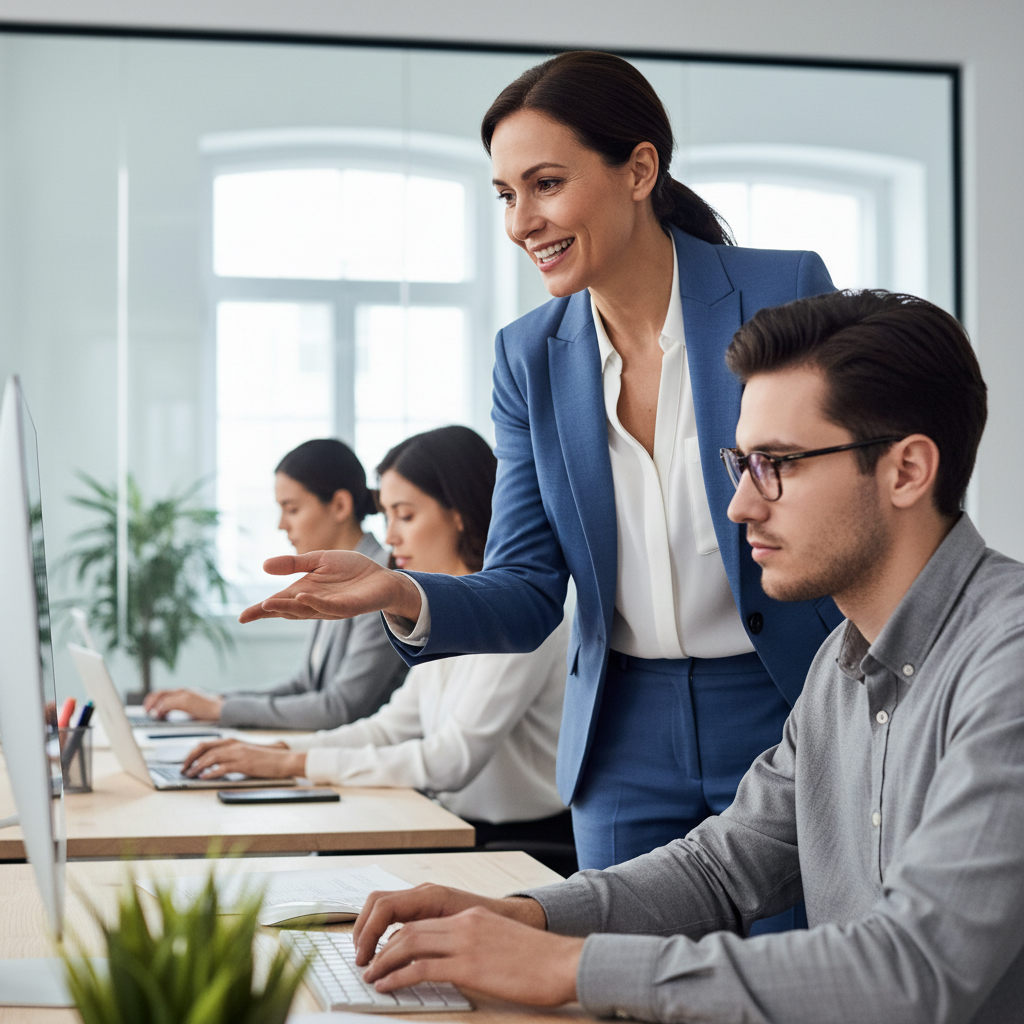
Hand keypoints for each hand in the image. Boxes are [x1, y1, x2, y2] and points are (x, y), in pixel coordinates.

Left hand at [143, 689, 224, 720]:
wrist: (222, 710)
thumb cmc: (210, 712)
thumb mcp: (193, 709)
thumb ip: (182, 709)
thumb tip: (167, 714)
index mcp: (185, 692)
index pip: (164, 693)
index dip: (154, 700)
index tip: (149, 708)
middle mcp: (183, 691)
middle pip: (159, 693)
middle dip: (150, 701)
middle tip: (146, 711)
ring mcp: (184, 695)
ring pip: (161, 697)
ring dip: (154, 706)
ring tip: (151, 715)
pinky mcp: (185, 701)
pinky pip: (167, 704)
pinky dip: (160, 710)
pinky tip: (159, 716)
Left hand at [180, 738, 304, 779]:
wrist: (284, 760)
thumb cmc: (267, 759)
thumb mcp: (246, 753)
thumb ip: (231, 755)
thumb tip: (213, 764)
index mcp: (233, 741)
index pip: (206, 744)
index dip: (192, 753)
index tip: (186, 762)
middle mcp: (233, 745)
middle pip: (204, 748)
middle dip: (190, 758)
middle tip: (183, 769)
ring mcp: (238, 754)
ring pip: (210, 758)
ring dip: (197, 767)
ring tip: (189, 775)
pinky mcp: (243, 764)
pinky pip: (221, 768)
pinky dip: (210, 773)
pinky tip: (203, 778)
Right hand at [238, 550, 421, 623]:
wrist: (382, 576)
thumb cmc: (351, 569)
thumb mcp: (319, 560)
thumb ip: (294, 563)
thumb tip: (264, 565)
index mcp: (305, 591)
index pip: (278, 603)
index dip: (260, 610)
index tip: (241, 617)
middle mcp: (314, 603)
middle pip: (288, 610)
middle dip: (269, 611)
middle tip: (250, 614)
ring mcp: (331, 607)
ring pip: (305, 610)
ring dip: (287, 607)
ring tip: (269, 603)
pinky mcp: (349, 607)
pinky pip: (330, 606)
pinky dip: (315, 603)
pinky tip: (303, 596)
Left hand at [353, 884, 545, 964]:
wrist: (563, 962)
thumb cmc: (539, 961)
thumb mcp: (501, 944)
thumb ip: (476, 946)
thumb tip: (454, 963)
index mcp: (472, 918)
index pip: (423, 922)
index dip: (397, 938)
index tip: (383, 953)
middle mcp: (465, 923)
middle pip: (410, 929)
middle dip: (382, 948)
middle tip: (368, 966)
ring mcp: (466, 942)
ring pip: (409, 944)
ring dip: (384, 961)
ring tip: (371, 977)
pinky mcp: (469, 965)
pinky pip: (421, 968)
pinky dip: (397, 976)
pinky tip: (387, 987)